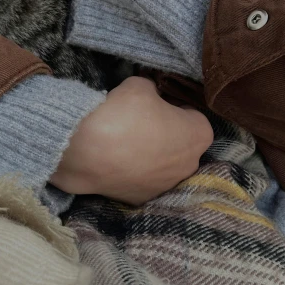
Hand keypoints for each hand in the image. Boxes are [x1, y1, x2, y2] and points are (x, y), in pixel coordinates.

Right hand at [51, 77, 213, 204]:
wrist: (86, 151)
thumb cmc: (122, 115)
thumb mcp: (138, 85)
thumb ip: (151, 89)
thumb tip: (150, 95)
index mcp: (198, 134)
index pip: (193, 117)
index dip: (174, 109)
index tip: (155, 106)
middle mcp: (190, 165)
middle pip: (181, 145)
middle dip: (165, 135)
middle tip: (139, 124)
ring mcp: (165, 186)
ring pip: (162, 166)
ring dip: (150, 156)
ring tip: (123, 144)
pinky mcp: (141, 199)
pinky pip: (142, 180)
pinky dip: (132, 172)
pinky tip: (114, 161)